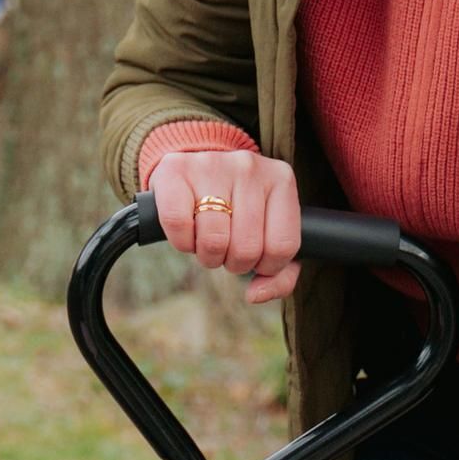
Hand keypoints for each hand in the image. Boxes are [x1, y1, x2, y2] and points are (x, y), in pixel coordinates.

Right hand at [146, 147, 303, 303]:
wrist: (194, 167)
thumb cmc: (237, 209)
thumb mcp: (268, 233)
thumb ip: (279, 274)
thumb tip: (255, 294)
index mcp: (281, 180)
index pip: (282, 247)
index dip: (266, 266)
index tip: (256, 257)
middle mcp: (249, 167)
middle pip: (247, 248)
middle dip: (234, 263)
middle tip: (227, 249)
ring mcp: (212, 165)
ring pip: (214, 240)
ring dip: (207, 255)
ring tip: (208, 242)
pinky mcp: (176, 169)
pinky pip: (178, 225)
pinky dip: (182, 242)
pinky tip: (188, 232)